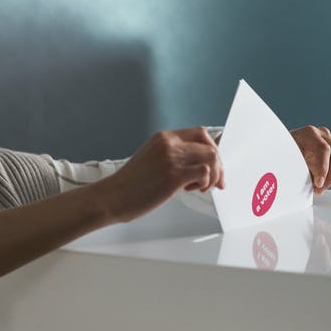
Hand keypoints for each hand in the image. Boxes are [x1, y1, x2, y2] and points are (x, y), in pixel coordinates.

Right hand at [95, 127, 223, 222]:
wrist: (112, 197)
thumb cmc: (130, 185)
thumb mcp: (152, 159)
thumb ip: (173, 156)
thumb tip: (197, 165)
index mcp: (164, 137)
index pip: (200, 133)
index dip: (212, 149)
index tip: (215, 164)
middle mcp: (169, 143)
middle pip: (210, 145)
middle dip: (218, 165)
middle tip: (217, 181)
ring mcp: (172, 158)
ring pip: (212, 157)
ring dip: (213, 175)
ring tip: (200, 187)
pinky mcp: (174, 175)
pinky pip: (205, 172)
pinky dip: (205, 183)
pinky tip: (191, 190)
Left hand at [290, 125, 330, 193]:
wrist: (284, 151)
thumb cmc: (285, 158)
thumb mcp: (286, 163)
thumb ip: (298, 171)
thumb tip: (312, 184)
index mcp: (308, 133)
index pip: (323, 149)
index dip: (323, 169)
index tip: (318, 184)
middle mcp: (323, 134)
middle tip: (320, 188)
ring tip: (329, 181)